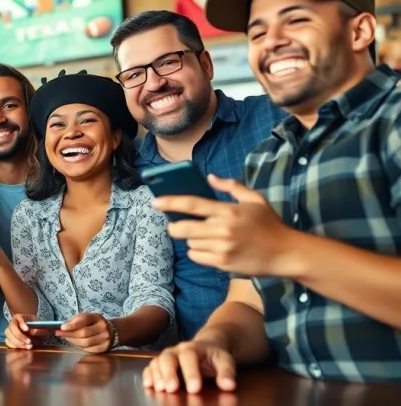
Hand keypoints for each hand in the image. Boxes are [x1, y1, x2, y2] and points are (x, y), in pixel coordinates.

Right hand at [4, 313, 49, 348]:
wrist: (36, 334)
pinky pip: (8, 343)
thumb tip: (32, 331)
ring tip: (29, 346)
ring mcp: (10, 332)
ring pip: (9, 336)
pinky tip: (24, 348)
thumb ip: (39, 330)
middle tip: (29, 341)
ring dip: (18, 343)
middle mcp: (13, 323)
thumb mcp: (42, 328)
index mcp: (20, 317)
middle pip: (11, 328)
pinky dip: (15, 346)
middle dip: (20, 336)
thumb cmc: (38, 329)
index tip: (27, 329)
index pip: (18, 317)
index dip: (21, 323)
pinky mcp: (9, 340)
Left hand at [54, 313, 112, 353]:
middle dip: (69, 334)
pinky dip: (80, 347)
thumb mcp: (87, 317)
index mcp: (97, 317)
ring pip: (85, 343)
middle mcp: (103, 328)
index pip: (84, 320)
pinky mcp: (104, 348)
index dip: (72, 324)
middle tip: (59, 334)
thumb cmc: (95, 323)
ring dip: (73, 341)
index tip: (62, 328)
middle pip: (83, 333)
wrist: (113, 331)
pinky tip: (76, 343)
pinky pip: (89, 349)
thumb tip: (63, 327)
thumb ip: (75, 320)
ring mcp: (105, 339)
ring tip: (67, 338)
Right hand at [142, 339, 236, 393]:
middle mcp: (177, 350)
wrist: (206, 345)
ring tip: (160, 389)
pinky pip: (151, 366)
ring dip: (157, 375)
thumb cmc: (214, 356)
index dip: (191, 372)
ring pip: (158, 361)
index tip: (195, 389)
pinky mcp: (161, 363)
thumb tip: (229, 385)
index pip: (189, 356)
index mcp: (194, 347)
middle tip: (172, 389)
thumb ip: (226, 372)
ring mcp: (168, 356)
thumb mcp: (224, 360)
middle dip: (169, 373)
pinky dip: (148, 375)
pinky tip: (148, 385)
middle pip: (168, 357)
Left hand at [153, 174, 298, 277]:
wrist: (286, 253)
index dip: (170, 202)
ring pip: (189, 243)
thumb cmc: (270, 224)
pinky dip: (198, 252)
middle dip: (174, 226)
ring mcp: (222, 249)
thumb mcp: (255, 200)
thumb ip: (232, 186)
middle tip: (177, 224)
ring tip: (205, 236)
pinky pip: (197, 257)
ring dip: (191, 239)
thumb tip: (210, 177)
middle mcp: (223, 230)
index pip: (192, 204)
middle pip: (182, 228)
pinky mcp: (223, 264)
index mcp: (229, 211)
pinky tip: (210, 248)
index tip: (155, 202)